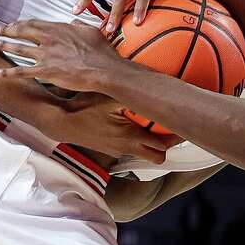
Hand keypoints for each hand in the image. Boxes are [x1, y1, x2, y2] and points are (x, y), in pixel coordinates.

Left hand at [0, 20, 126, 91]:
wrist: (104, 69)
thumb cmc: (101, 52)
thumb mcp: (91, 30)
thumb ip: (79, 24)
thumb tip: (74, 20)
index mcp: (59, 28)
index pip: (34, 23)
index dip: (21, 23)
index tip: (13, 24)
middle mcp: (49, 39)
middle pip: (22, 32)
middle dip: (6, 30)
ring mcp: (46, 55)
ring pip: (18, 49)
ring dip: (2, 45)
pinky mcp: (45, 71)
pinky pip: (21, 72)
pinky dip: (5, 73)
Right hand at [60, 92, 181, 162]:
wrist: (60, 121)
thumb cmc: (83, 107)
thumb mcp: (109, 96)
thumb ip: (130, 94)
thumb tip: (149, 87)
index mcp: (130, 136)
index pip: (162, 145)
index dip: (176, 138)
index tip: (184, 127)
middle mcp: (126, 148)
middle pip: (157, 157)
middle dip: (167, 146)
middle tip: (173, 129)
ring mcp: (117, 151)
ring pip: (143, 153)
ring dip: (151, 143)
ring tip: (156, 125)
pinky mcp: (109, 149)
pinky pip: (130, 148)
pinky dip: (136, 140)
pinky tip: (133, 124)